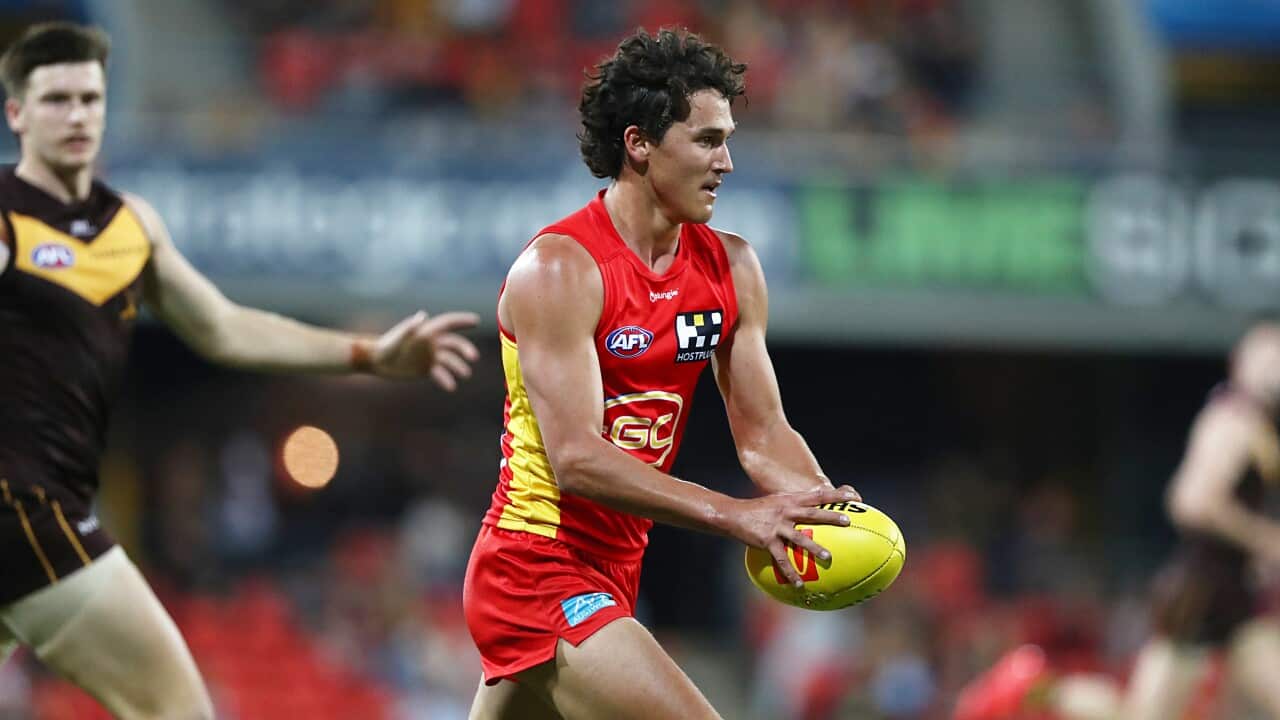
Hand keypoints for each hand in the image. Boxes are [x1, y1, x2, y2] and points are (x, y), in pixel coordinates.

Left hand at [371, 310, 480, 387]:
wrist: (376, 361)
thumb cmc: (386, 347)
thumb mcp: (397, 338)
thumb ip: (409, 328)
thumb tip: (423, 315)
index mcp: (426, 331)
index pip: (448, 323)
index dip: (462, 321)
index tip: (476, 321)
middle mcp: (431, 343)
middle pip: (454, 343)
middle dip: (465, 349)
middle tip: (473, 358)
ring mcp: (430, 356)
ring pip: (450, 360)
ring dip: (459, 366)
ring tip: (465, 375)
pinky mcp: (426, 369)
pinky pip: (441, 374)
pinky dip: (447, 379)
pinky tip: (451, 387)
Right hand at [728, 484, 861, 586]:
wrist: (734, 515)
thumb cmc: (758, 509)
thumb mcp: (777, 501)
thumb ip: (795, 505)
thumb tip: (815, 512)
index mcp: (790, 500)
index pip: (817, 495)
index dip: (835, 495)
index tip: (853, 495)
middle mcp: (786, 512)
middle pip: (812, 514)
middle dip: (830, 517)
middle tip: (847, 521)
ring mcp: (777, 527)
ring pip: (799, 538)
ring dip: (814, 548)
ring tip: (827, 557)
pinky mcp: (767, 541)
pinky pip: (781, 559)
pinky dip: (791, 573)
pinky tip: (799, 584)